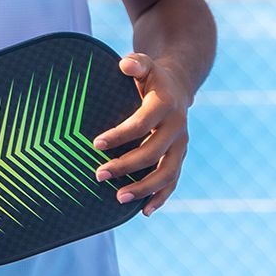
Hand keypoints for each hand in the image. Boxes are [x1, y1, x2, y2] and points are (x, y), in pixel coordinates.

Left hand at [93, 52, 193, 216]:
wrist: (177, 86)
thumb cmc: (151, 76)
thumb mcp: (144, 64)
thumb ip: (135, 64)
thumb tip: (125, 65)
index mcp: (166, 105)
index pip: (142, 124)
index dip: (120, 135)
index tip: (95, 144)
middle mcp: (177, 128)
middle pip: (153, 152)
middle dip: (126, 166)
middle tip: (98, 174)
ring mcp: (180, 146)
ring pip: (166, 173)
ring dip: (144, 188)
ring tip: (119, 198)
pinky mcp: (178, 157)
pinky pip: (173, 182)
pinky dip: (161, 197)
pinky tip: (144, 212)